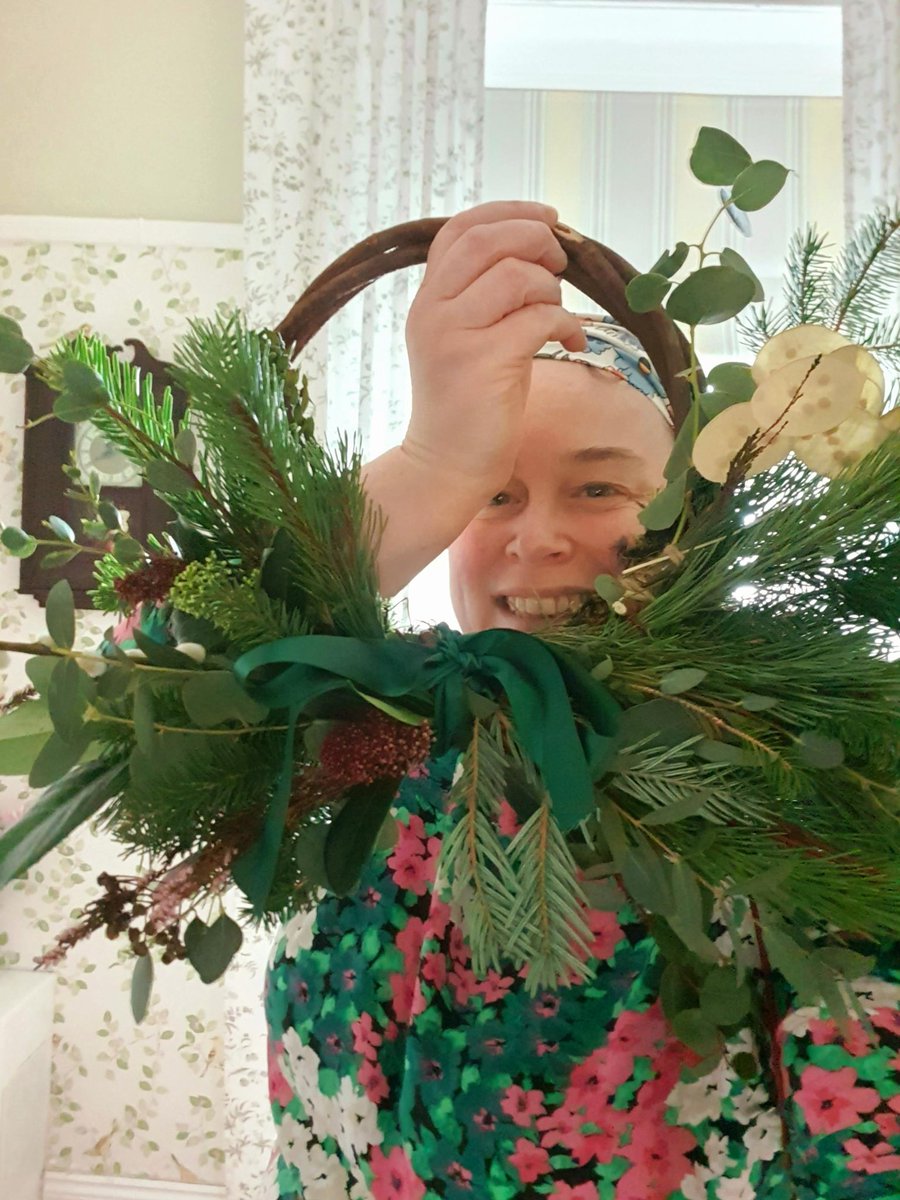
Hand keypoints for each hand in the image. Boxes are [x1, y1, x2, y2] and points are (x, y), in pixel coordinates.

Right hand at [403, 201, 586, 497]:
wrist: (446, 465)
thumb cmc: (468, 405)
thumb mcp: (466, 339)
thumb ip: (485, 296)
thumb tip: (539, 251)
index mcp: (427, 300)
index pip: (459, 230)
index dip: (507, 212)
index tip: (547, 218)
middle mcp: (432, 311)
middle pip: (486, 241)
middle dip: (534, 239)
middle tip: (559, 263)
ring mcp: (454, 337)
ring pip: (516, 276)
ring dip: (551, 288)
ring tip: (557, 314)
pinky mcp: (482, 363)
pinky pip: (538, 319)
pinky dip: (565, 323)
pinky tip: (571, 341)